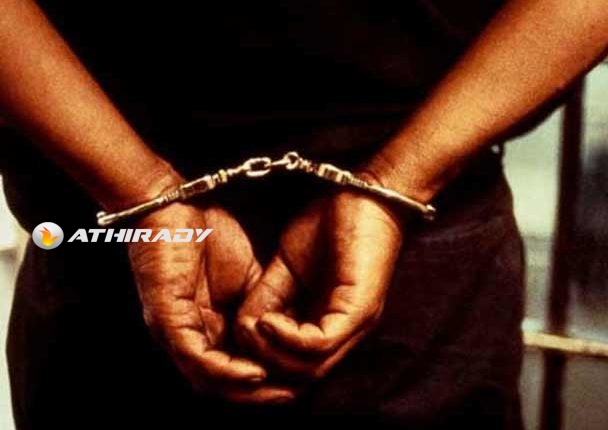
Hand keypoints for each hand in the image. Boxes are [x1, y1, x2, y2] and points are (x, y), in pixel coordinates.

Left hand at [128, 202, 294, 402]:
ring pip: (207, 379)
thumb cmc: (207, 233)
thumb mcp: (248, 275)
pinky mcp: (166, 317)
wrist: (175, 201)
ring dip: (244, 390)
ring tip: (278, 391)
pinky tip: (254, 371)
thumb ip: (262, 302)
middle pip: (220, 383)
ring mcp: (172, 329)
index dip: (263, 378)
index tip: (297, 377)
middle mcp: (185, 335)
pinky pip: (195, 356)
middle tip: (292, 395)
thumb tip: (288, 325)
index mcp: (204, 325)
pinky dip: (225, 370)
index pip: (232, 365)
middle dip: (258, 395)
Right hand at [236, 188, 403, 378]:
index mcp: (327, 324)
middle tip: (236, 347)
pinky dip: (288, 338)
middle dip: (261, 368)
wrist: (361, 192)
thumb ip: (267, 297)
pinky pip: (319, 344)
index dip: (259, 362)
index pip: (293, 365)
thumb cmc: (328, 224)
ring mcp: (355, 324)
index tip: (233, 342)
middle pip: (299, 378)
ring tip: (251, 328)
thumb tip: (243, 327)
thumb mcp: (285, 267)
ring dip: (271, 355)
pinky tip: (268, 319)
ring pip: (308, 369)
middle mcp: (345, 333)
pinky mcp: (360, 309)